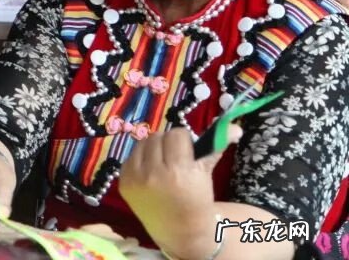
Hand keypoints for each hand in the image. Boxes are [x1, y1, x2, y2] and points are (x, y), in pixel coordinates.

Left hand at [119, 125, 240, 257]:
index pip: (177, 135)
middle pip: (158, 136)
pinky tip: (150, 171)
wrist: (179, 230)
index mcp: (179, 172)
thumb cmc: (197, 199)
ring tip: (162, 161)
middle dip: (168, 142)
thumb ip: (216, 147)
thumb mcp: (207, 174)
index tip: (188, 150)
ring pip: (142, 142)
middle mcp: (154, 175)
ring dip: (153, 148)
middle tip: (175, 155)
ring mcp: (135, 179)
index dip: (184, 140)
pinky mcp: (123, 182)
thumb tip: (235, 127)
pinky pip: (130, 156)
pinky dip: (141, 159)